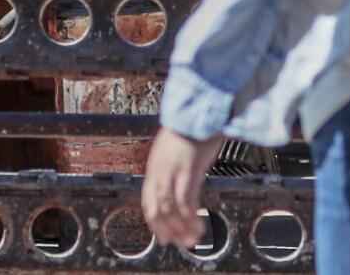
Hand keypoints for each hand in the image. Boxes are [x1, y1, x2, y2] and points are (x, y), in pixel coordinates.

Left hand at [141, 127, 223, 250]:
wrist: (200, 106)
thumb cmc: (194, 123)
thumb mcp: (177, 147)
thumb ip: (175, 164)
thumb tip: (183, 177)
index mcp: (155, 167)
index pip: (149, 202)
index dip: (155, 222)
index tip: (164, 235)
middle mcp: (159, 172)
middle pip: (157, 209)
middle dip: (168, 230)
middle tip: (179, 242)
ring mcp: (172, 171)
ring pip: (170, 210)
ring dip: (181, 228)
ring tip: (192, 240)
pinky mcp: (188, 170)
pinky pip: (186, 202)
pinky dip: (191, 218)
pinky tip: (199, 226)